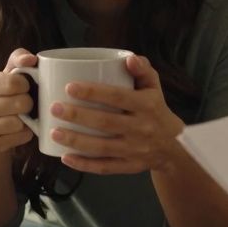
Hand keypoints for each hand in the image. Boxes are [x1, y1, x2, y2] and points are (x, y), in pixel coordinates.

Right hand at [0, 49, 36, 152]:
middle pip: (20, 104)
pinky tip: (19, 127)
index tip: (24, 86)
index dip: (26, 84)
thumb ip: (19, 59)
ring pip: (19, 123)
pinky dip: (25, 133)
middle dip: (28, 102)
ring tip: (22, 114)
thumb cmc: (2, 92)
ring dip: (27, 119)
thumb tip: (30, 59)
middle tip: (24, 102)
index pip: (14, 83)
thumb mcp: (8, 72)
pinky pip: (20, 137)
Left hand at [49, 55, 185, 174]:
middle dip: (78, 116)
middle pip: (106, 123)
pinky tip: (65, 157)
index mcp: (147, 105)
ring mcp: (135, 150)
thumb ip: (143, 70)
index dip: (93, 92)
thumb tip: (129, 59)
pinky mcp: (129, 166)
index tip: (69, 87)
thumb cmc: (156, 110)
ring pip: (102, 147)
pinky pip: (105, 167)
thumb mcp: (154, 87)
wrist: (174, 146)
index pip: (118, 97)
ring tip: (54, 132)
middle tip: (54, 108)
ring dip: (76, 141)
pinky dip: (84, 165)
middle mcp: (141, 128)